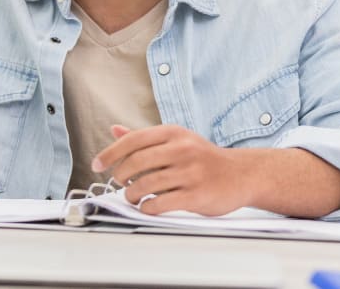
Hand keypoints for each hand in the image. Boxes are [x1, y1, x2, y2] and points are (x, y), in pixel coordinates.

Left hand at [92, 124, 249, 215]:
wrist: (241, 174)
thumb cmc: (205, 158)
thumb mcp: (177, 140)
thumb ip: (146, 137)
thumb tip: (115, 130)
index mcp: (174, 133)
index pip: (133, 140)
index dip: (110, 153)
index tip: (97, 164)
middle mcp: (182, 149)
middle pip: (136, 163)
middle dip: (120, 176)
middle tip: (119, 183)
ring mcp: (190, 172)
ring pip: (146, 185)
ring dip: (133, 195)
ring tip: (134, 197)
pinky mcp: (196, 195)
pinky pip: (161, 203)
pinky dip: (149, 207)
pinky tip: (149, 206)